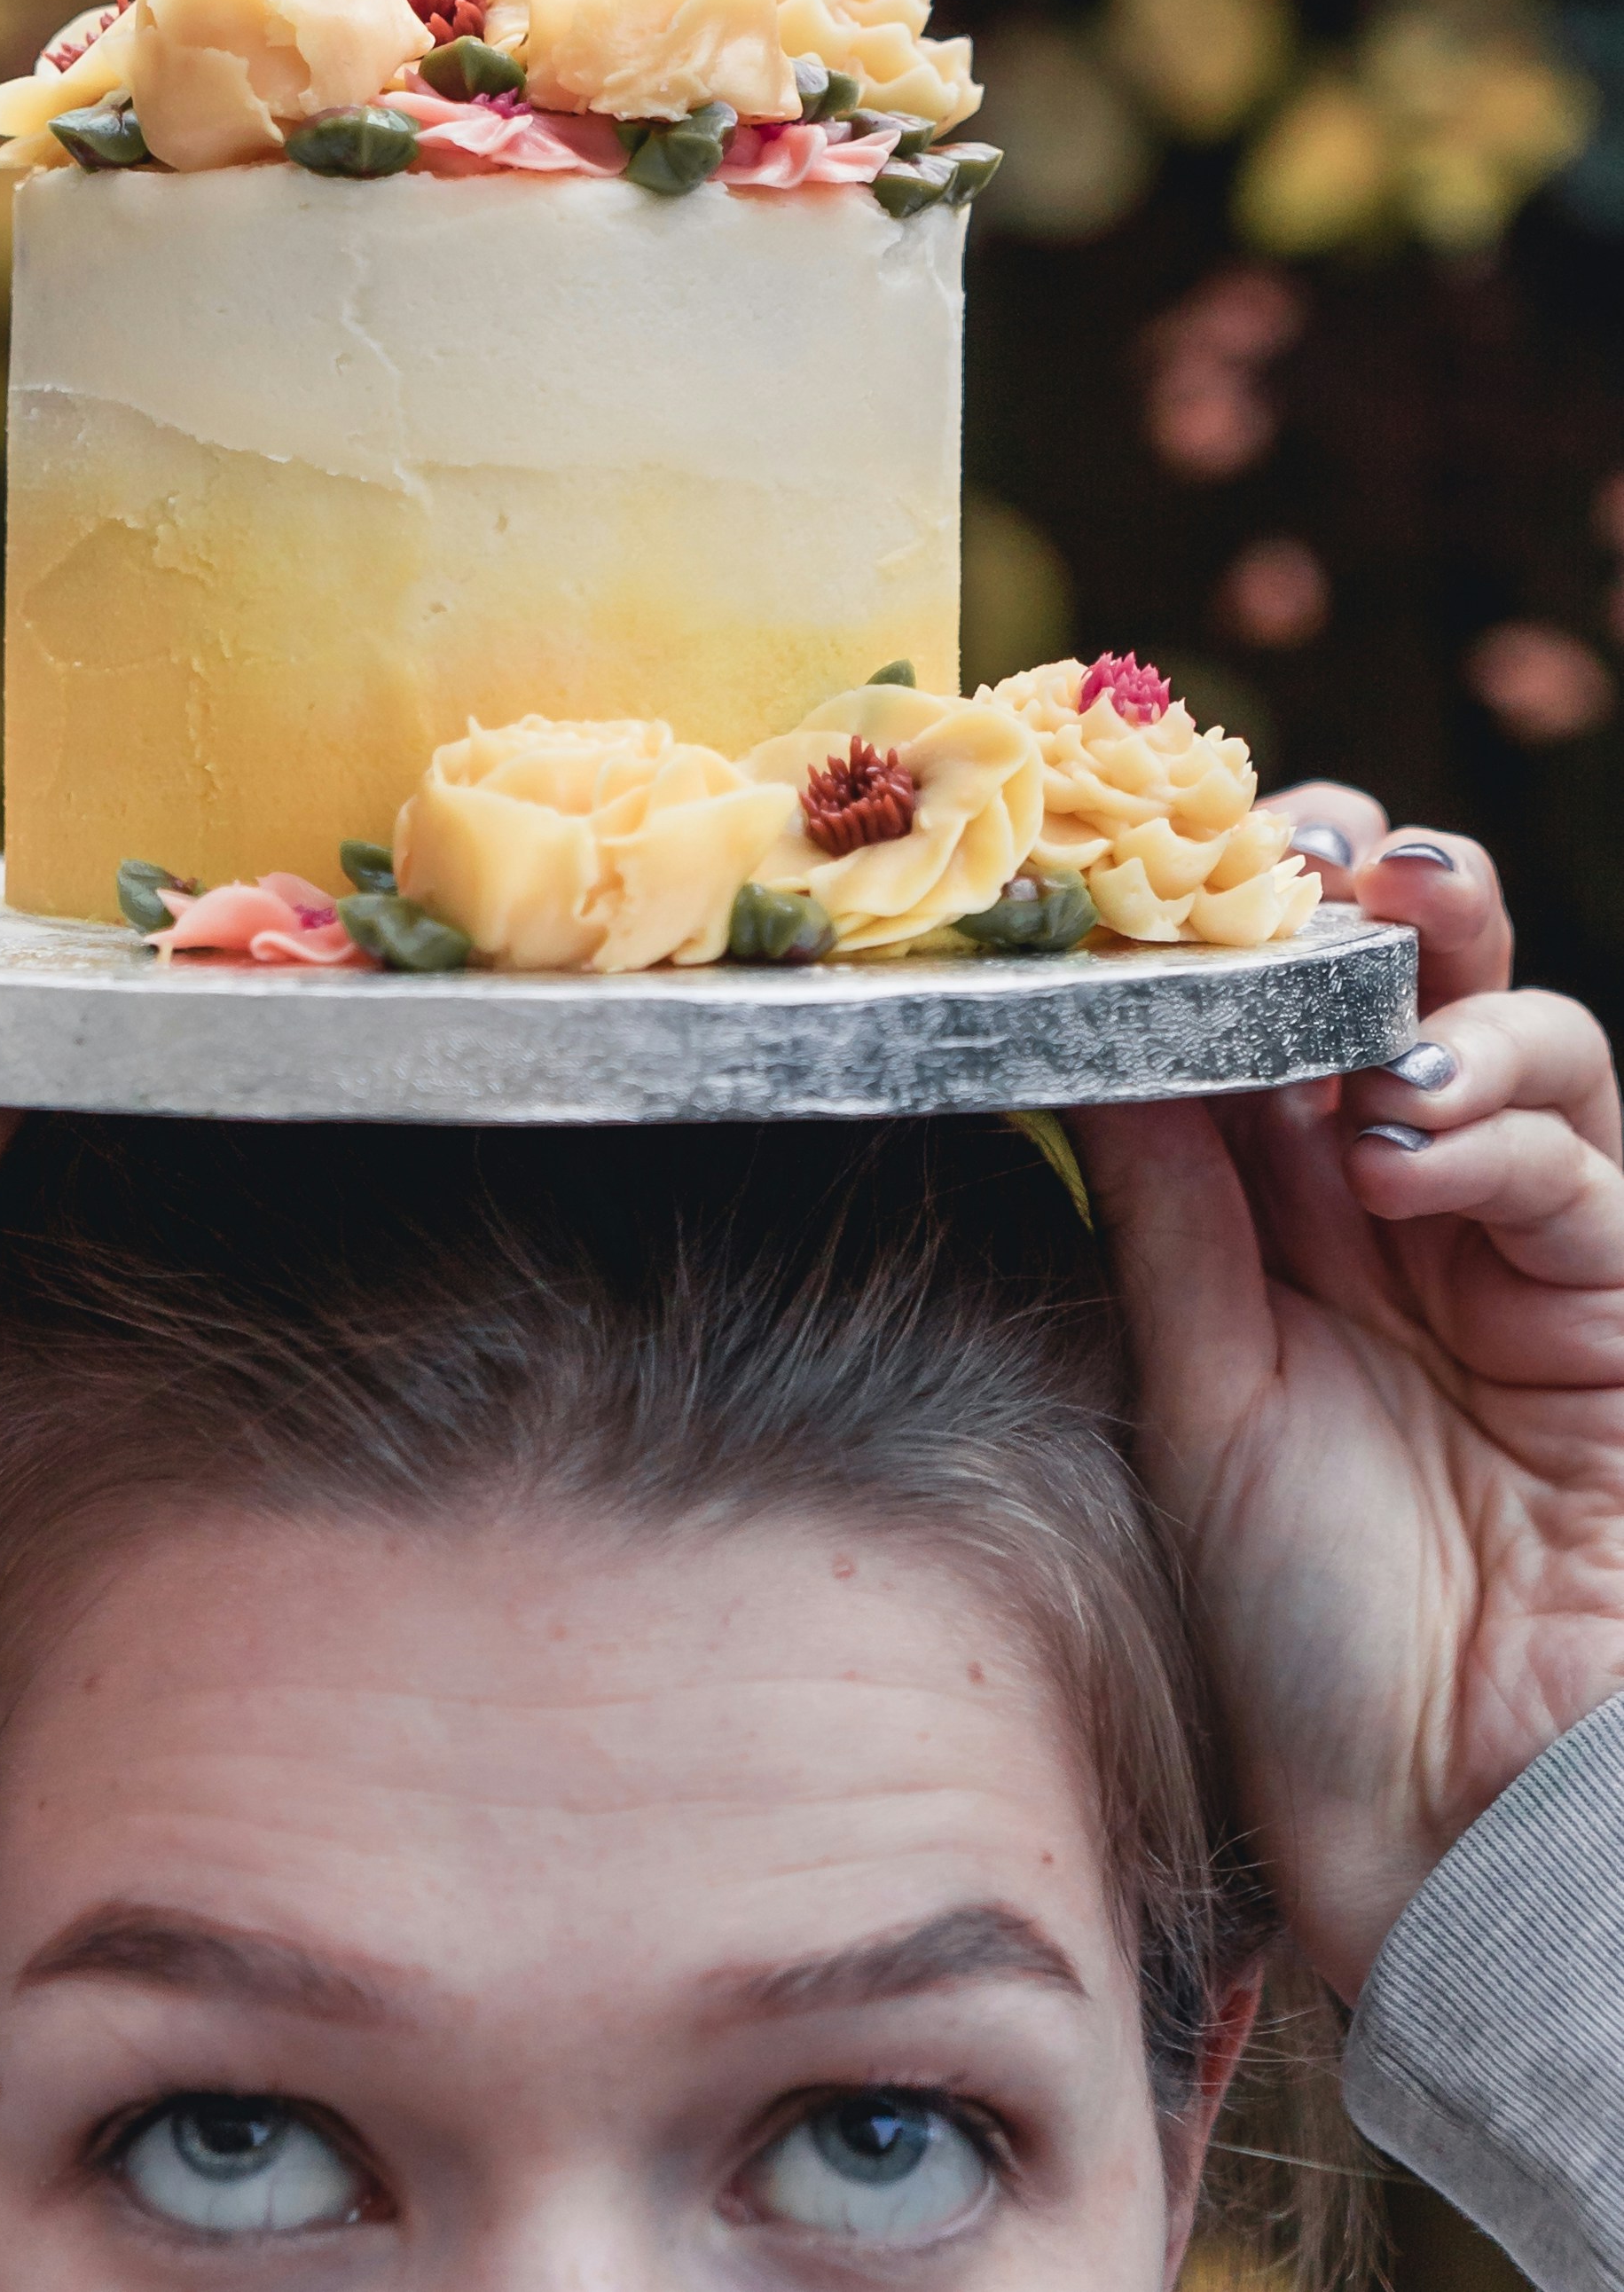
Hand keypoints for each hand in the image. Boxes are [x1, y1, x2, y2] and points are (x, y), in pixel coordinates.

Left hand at [1082, 808, 1623, 2000]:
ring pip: (1523, 1043)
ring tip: (1370, 1057)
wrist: (1430, 1824)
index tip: (1183, 844)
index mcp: (1286, 1210)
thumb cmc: (1298, 1627)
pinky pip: (1574, 1175)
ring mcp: (1518, 1252)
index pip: (1278, 1008)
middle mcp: (1405, 1207)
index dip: (1250, 915)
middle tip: (1322, 855)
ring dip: (1447, 1010)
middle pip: (1420, 984)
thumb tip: (1096, 1025)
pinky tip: (1411, 1151)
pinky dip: (1495, 1134)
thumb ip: (1170, 1208)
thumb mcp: (1198, 1385)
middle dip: (1383, 893)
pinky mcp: (1613, 1309)